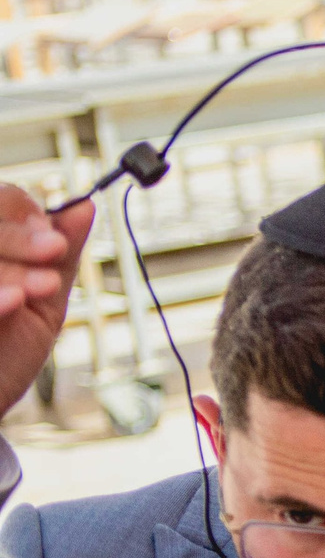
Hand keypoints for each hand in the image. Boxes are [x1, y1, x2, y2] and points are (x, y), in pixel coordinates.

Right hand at [0, 185, 90, 417]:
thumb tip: (84, 208)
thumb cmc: (5, 357)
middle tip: (53, 252)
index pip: (2, 201)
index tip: (57, 241)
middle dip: (20, 236)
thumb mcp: (43, 305)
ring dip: (10, 266)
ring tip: (37, 290)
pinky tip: (12, 301)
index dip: (26, 215)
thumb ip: (59, 259)